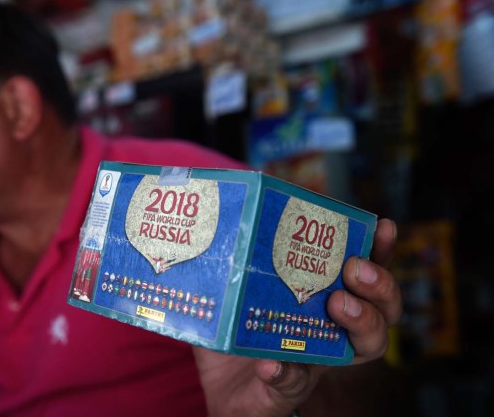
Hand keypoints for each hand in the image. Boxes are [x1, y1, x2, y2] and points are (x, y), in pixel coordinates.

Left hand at [193, 218, 401, 416]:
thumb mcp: (240, 287)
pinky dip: (285, 371)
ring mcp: (318, 360)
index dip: (381, 251)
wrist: (224, 389)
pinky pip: (295, 381)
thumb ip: (242, 258)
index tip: (382, 226)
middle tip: (354, 269)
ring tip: (338, 303)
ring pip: (367, 346)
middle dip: (379, 284)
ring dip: (361, 321)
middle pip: (383, 309)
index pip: (366, 274)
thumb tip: (238, 218)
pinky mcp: (289, 388)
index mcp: (326, 300)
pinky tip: (271, 362)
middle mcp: (334, 330)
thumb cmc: (239, 331)